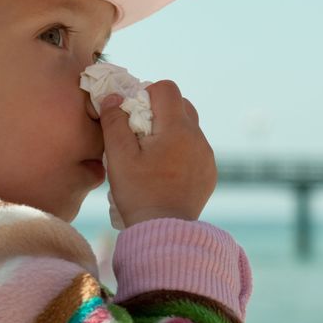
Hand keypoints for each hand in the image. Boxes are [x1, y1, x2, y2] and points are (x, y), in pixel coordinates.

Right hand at [97, 80, 216, 226]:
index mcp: (178, 129)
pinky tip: (164, 172)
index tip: (133, 116)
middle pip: (181, 105)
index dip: (147, 94)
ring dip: (170, 132)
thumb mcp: (119, 156)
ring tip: (151, 156)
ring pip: (189, 128)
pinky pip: (195, 150)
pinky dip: (180, 151)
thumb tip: (113, 97)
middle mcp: (198, 138)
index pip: (167, 89)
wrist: (164, 233)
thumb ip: (114, 121)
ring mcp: (207, 157)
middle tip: (140, 134)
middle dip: (159, 111)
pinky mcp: (209, 174)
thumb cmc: (138, 193)